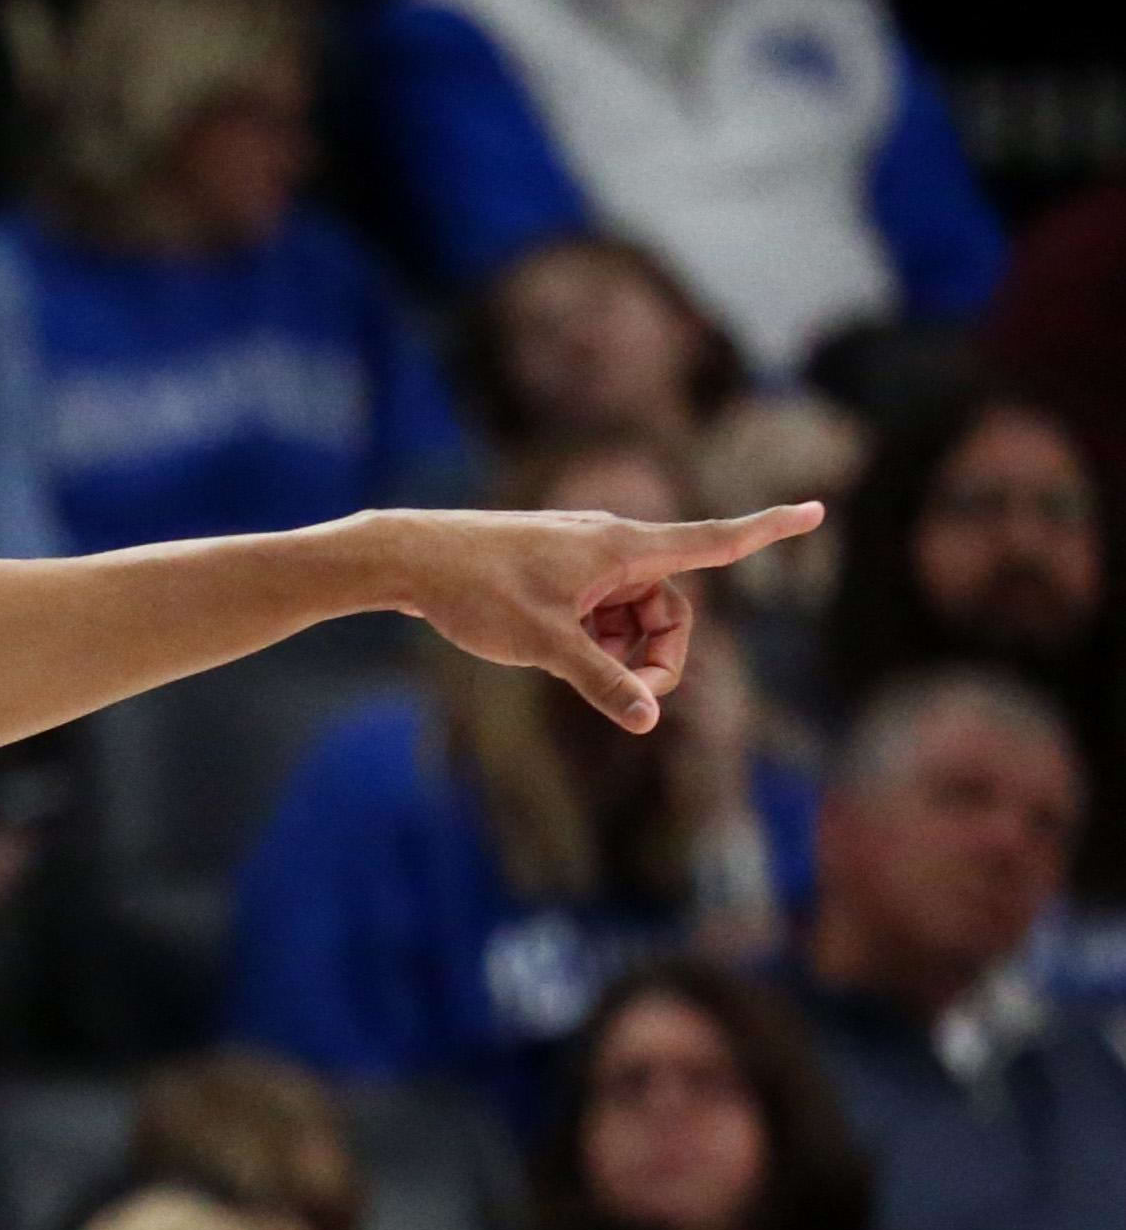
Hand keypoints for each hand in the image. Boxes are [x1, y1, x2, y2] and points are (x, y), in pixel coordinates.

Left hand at [388, 503, 822, 731]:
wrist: (410, 558)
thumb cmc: (477, 591)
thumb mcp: (545, 644)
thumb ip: (602, 682)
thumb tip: (649, 719)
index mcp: (625, 547)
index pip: (715, 541)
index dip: (768, 530)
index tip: (818, 510)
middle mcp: (612, 545)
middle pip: (671, 606)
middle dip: (660, 653)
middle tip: (629, 697)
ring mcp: (584, 559)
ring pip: (632, 614)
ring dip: (621, 651)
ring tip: (570, 666)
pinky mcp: (558, 572)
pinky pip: (599, 611)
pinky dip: (592, 639)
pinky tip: (551, 650)